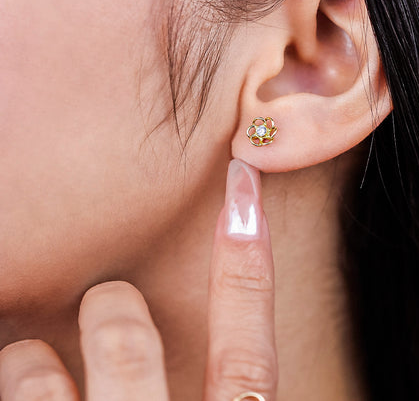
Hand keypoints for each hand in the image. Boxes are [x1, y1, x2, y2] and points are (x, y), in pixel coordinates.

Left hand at [0, 159, 277, 400]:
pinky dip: (11, 381)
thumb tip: (181, 323)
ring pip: (41, 386)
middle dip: (111, 311)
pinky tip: (12, 375)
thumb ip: (223, 390)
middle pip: (130, 349)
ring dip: (28, 366)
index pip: (249, 354)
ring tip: (28, 362)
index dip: (248, 265)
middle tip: (106, 302)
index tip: (243, 184)